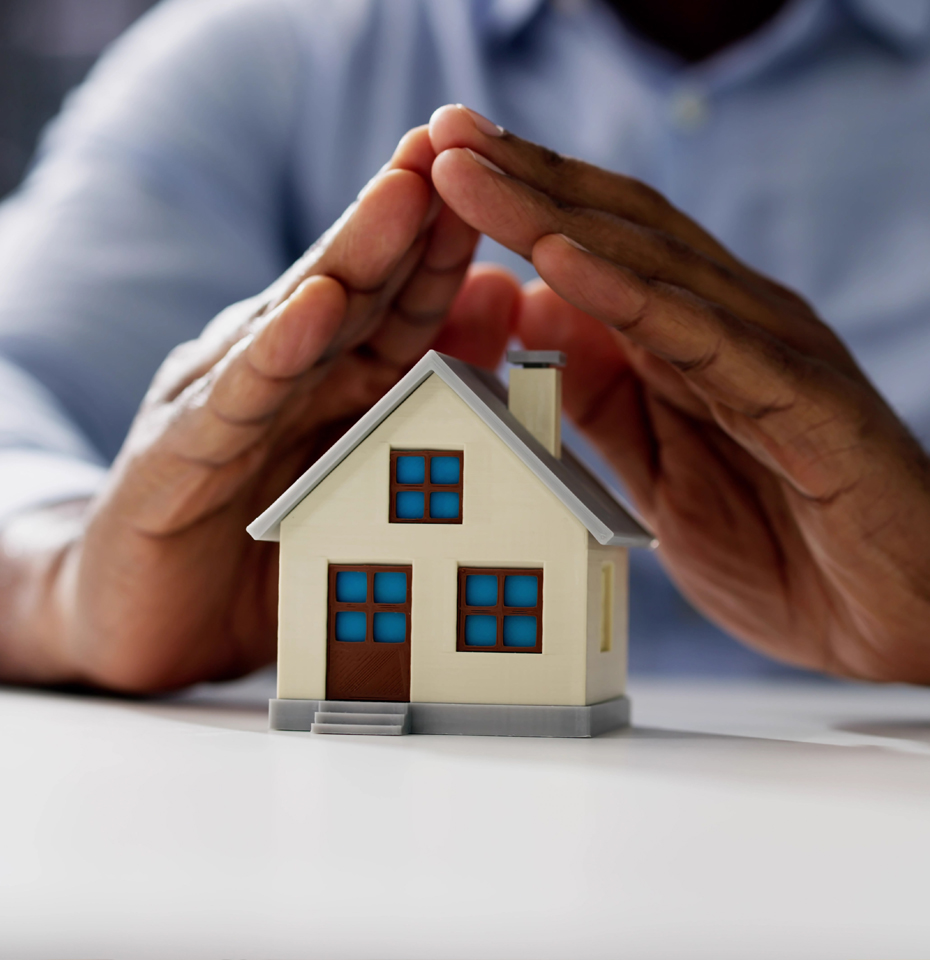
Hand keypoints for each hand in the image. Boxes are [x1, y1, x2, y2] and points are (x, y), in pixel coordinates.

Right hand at [0, 125, 518, 690]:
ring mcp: (224, 406)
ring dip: (353, 257)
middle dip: (405, 215)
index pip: (400, 302)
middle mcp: (281, 376)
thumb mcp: (366, 472)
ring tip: (403, 194)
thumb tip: (503, 300)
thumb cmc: (270, 547)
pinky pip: (235, 402)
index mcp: (333, 382)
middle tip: (453, 143)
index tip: (502, 178)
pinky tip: (311, 311)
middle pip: (353, 286)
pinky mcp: (177, 456)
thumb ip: (431, 388)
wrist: (150, 619)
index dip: (447, 243)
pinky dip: (274, 356)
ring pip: (296, 323)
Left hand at [428, 104, 929, 683]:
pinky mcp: (805, 402)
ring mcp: (772, 356)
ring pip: (652, 266)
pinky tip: (561, 261)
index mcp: (698, 342)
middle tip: (445, 131)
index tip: (444, 168)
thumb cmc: (784, 553)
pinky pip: (704, 341)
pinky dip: (628, 297)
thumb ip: (603, 401)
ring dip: (554, 216)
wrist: (895, 627)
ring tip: (474, 172)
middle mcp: (736, 327)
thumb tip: (535, 321)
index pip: (602, 248)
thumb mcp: (656, 476)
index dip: (524, 204)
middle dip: (525, 179)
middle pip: (618, 232)